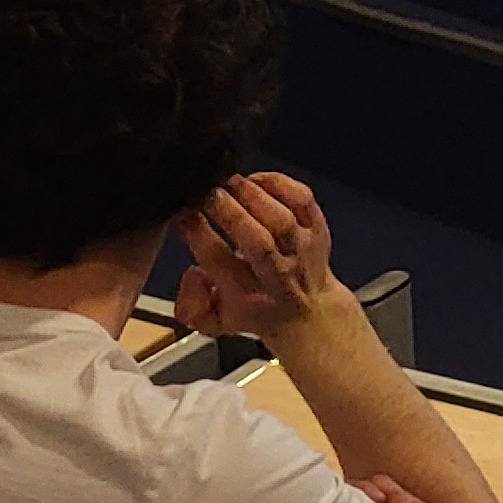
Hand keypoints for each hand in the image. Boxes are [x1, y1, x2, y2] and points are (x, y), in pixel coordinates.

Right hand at [177, 170, 345, 344]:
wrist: (308, 312)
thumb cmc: (255, 311)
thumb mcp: (214, 322)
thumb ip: (192, 306)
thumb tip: (193, 274)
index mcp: (247, 299)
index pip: (221, 263)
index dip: (199, 234)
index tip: (183, 214)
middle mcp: (278, 274)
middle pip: (257, 241)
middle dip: (230, 212)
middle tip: (207, 192)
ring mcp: (301, 249)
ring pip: (281, 219)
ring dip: (253, 195)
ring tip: (227, 181)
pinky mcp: (318, 228)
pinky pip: (303, 200)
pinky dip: (280, 185)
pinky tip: (256, 179)